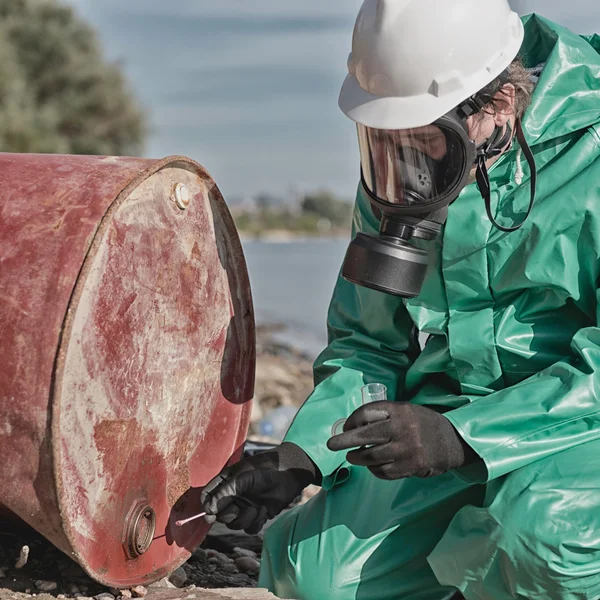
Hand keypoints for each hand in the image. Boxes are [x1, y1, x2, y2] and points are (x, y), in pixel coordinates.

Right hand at [201, 443, 320, 533]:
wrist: (288, 475)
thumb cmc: (264, 470)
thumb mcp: (241, 478)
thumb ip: (224, 494)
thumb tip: (208, 511)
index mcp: (225, 483)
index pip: (207, 496)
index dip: (206, 507)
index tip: (210, 514)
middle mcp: (233, 497)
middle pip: (220, 515)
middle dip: (230, 514)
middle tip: (239, 508)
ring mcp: (244, 507)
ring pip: (235, 524)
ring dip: (246, 518)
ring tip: (257, 507)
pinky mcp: (257, 516)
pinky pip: (250, 528)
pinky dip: (257, 522)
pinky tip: (264, 510)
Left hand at [327, 401, 475, 479]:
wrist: (453, 441)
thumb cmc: (423, 423)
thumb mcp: (406, 410)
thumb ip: (384, 415)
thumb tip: (353, 426)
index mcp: (400, 410)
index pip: (367, 412)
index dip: (352, 420)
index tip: (346, 427)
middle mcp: (403, 428)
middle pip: (365, 435)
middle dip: (344, 441)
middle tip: (331, 445)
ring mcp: (408, 449)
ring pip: (372, 456)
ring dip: (357, 457)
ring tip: (351, 457)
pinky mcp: (412, 467)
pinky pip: (384, 471)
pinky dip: (373, 470)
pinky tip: (372, 466)